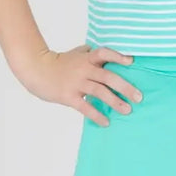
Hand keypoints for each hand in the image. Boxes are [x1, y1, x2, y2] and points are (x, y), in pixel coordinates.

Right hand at [16, 42, 142, 127]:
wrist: (36, 70)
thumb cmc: (58, 63)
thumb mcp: (75, 54)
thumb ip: (90, 53)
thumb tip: (104, 54)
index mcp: (87, 58)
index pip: (104, 53)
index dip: (117, 56)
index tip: (131, 62)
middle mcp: (84, 69)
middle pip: (108, 77)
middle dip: (125, 87)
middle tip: (139, 97)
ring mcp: (76, 83)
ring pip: (100, 92)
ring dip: (115, 102)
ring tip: (127, 110)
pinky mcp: (69, 96)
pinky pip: (85, 107)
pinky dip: (96, 115)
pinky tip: (106, 122)